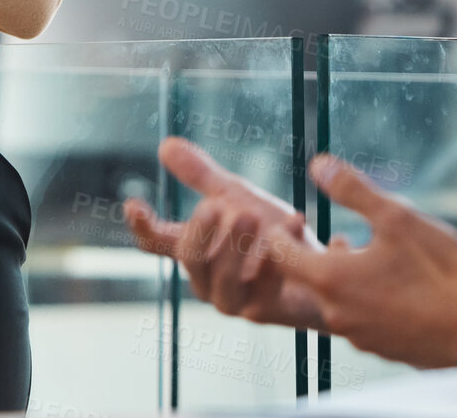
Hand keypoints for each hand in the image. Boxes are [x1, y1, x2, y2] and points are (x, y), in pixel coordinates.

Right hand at [125, 137, 324, 329]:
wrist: (321, 267)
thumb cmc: (273, 235)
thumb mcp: (236, 198)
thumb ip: (202, 177)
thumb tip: (166, 144)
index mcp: (196, 250)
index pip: (156, 243)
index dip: (142, 226)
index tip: (134, 203)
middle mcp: (207, 278)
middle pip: (188, 259)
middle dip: (199, 232)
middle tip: (214, 205)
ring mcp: (234, 299)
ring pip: (220, 283)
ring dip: (233, 248)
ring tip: (250, 215)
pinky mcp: (265, 312)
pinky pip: (264, 292)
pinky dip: (276, 261)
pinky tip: (293, 227)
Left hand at [260, 154, 456, 368]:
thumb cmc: (440, 270)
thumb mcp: (395, 217)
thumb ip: (352, 190)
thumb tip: (319, 164)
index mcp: (330, 279)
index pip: (282, 256)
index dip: (282, 235)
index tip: (293, 223)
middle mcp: (337, 313)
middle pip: (307, 281)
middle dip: (317, 257)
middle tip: (339, 238)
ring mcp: (360, 337)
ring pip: (336, 303)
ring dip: (343, 281)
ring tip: (365, 258)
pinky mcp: (384, 352)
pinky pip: (362, 323)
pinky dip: (366, 303)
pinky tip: (392, 288)